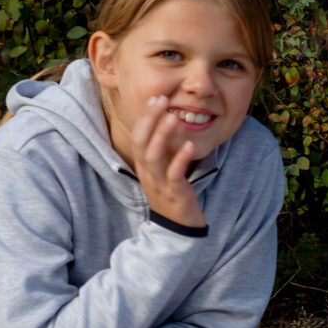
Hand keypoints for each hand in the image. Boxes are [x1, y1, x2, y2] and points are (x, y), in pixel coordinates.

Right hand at [133, 95, 205, 228]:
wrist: (179, 228)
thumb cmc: (173, 194)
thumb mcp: (165, 170)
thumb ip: (165, 151)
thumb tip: (169, 125)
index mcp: (145, 166)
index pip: (138, 137)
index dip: (145, 117)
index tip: (155, 98)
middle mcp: (148, 173)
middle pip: (141, 143)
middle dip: (150, 120)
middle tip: (161, 99)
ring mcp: (159, 184)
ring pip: (154, 158)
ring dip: (162, 136)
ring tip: (173, 117)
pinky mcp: (174, 194)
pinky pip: (174, 175)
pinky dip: (180, 159)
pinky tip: (189, 145)